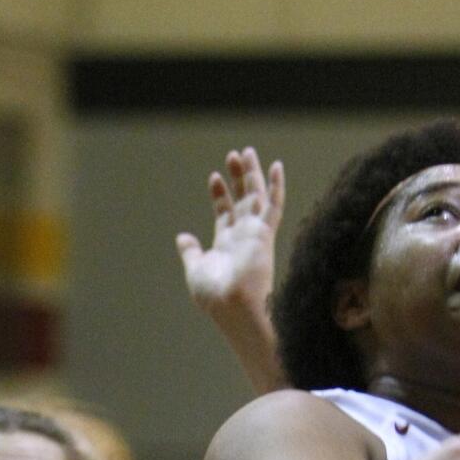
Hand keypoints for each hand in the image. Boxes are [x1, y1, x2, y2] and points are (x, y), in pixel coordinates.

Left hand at [175, 147, 282, 321]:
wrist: (232, 307)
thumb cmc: (215, 296)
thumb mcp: (196, 269)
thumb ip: (192, 252)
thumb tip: (183, 238)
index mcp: (228, 245)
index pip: (225, 213)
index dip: (220, 194)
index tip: (214, 177)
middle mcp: (243, 237)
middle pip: (242, 200)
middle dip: (238, 178)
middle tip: (234, 155)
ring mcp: (255, 233)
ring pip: (256, 196)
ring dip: (252, 174)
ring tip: (246, 152)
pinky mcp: (264, 233)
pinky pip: (273, 205)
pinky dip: (276, 186)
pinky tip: (276, 166)